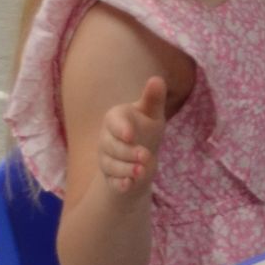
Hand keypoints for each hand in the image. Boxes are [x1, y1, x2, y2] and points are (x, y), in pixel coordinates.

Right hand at [98, 76, 166, 197]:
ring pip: (111, 165)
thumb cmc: (145, 128)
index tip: (130, 135)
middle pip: (111, 146)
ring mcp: (106, 158)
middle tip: (145, 155)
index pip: (113, 122)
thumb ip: (153, 99)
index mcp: (115, 118)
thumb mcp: (152, 113)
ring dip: (126, 169)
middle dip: (127, 152)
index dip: (121, 129)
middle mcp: (107, 138)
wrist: (140, 156)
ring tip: (141, 171)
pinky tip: (130, 185)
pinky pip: (112, 181)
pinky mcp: (111, 176)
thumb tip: (157, 79)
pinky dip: (121, 184)